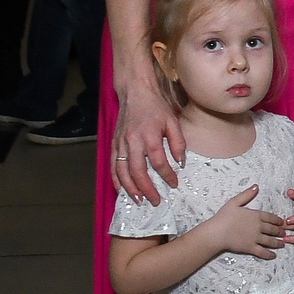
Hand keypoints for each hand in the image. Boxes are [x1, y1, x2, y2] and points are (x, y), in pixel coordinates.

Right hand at [111, 76, 188, 201]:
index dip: (167, 175)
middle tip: (155, 201)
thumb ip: (178, 142)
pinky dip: (116, 179)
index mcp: (150, 135)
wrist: (135, 92)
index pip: (159, 161)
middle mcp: (133, 141)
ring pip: (122, 171)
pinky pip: (113, 165)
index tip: (174, 184)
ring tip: (139, 200)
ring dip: (130, 188)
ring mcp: (121, 143)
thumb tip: (180, 162)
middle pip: (138, 171)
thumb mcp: (173, 121)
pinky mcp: (114, 143)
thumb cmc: (155, 107)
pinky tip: (121, 190)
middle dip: (146, 188)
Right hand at [202, 185, 284, 260]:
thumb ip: (247, 195)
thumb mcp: (234, 202)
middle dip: (279, 231)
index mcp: (256, 215)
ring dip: (278, 243)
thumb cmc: (224, 217)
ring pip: (270, 241)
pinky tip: (274, 256)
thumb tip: (256, 186)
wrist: (217, 232)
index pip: (270, 217)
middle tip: (284, 233)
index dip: (277, 220)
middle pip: (272, 229)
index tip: (282, 222)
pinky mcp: (251, 248)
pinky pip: (262, 252)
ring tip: (283, 244)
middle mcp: (258, 227)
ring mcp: (256, 238)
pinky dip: (269, 254)